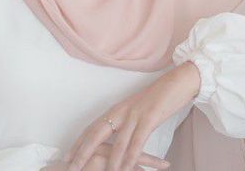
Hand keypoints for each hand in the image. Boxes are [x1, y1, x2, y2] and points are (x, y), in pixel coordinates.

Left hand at [66, 61, 200, 170]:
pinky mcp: (149, 118)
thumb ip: (126, 123)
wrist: (177, 82)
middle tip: (71, 166)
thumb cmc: (158, 99)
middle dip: (83, 151)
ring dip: (109, 161)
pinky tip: (126, 168)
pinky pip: (137, 141)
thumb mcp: (137, 112)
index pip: (92, 128)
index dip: (79, 142)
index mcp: (116, 109)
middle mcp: (121, 111)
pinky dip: (131, 156)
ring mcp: (134, 114)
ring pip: (117, 142)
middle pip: (96, 133)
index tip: (68, 155)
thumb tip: (118, 137)